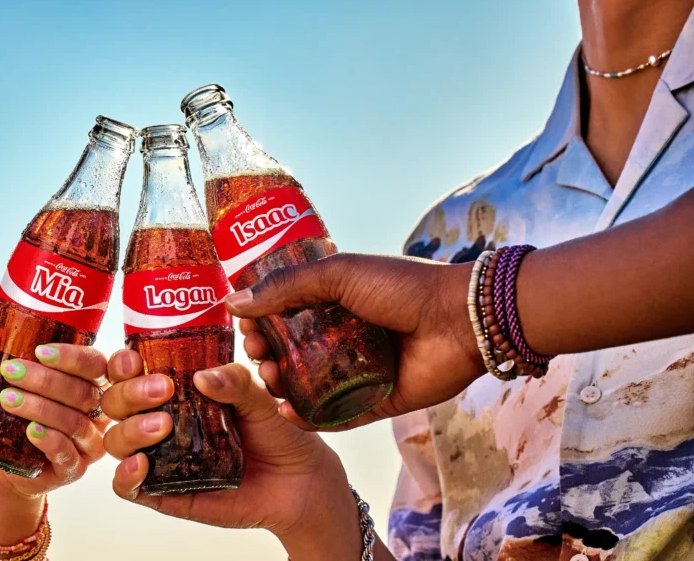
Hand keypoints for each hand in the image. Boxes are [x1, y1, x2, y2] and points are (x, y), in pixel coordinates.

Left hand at [0, 325, 109, 544]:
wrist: (3, 462)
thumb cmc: (9, 411)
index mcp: (88, 382)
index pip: (94, 364)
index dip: (71, 357)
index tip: (38, 351)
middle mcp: (96, 410)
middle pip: (83, 392)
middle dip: (45, 380)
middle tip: (9, 372)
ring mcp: (88, 442)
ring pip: (74, 422)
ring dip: (41, 408)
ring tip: (7, 400)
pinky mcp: (75, 468)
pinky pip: (69, 455)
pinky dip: (50, 441)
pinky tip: (30, 432)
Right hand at [101, 355, 367, 559]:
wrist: (299, 482)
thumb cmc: (276, 433)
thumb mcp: (260, 398)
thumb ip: (234, 382)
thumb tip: (202, 377)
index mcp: (176, 390)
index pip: (131, 372)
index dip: (123, 363)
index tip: (136, 359)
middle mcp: (160, 420)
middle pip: (115, 403)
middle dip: (129, 393)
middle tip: (162, 389)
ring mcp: (160, 457)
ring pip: (116, 441)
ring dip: (130, 430)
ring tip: (162, 427)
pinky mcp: (164, 493)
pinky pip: (128, 488)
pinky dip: (126, 475)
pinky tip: (143, 465)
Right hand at [229, 253, 483, 431]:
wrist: (461, 321)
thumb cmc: (401, 288)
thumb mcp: (338, 275)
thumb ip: (286, 287)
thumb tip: (232, 301)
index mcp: (335, 301)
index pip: (285, 314)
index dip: (260, 322)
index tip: (242, 329)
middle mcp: (343, 336)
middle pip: (292, 353)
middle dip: (266, 356)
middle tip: (255, 357)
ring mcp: (358, 371)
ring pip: (308, 386)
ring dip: (282, 387)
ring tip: (270, 382)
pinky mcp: (375, 401)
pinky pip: (336, 415)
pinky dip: (310, 418)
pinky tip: (287, 414)